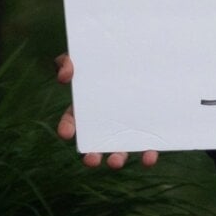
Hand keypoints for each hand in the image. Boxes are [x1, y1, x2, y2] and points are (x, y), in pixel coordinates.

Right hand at [55, 53, 157, 168]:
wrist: (151, 53)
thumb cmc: (113, 56)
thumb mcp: (90, 53)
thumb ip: (71, 60)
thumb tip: (64, 75)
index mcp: (89, 106)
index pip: (73, 120)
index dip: (67, 128)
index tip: (66, 134)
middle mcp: (107, 121)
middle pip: (95, 143)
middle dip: (92, 155)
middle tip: (91, 160)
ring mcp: (129, 126)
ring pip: (120, 150)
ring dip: (117, 159)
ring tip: (115, 162)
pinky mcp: (150, 128)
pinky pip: (148, 146)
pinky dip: (148, 155)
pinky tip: (148, 157)